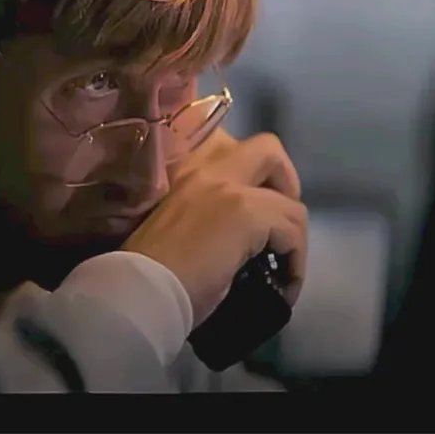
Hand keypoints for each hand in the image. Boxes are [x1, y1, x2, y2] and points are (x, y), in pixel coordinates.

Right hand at [123, 132, 306, 326]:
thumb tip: (236, 233)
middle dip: (286, 184)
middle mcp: (208, 166)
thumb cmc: (146, 270)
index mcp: (185, 166)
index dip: (252, 171)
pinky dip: (296, 261)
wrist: (138, 292)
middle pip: (269, 149)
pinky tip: (284, 286)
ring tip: (282, 269)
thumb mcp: (172, 221)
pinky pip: (293, 230)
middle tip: (279, 224)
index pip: (229, 142)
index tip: (255, 201)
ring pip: (291, 201)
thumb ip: (202, 210)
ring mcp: (229, 188)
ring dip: (294, 238)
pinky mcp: (248, 214)